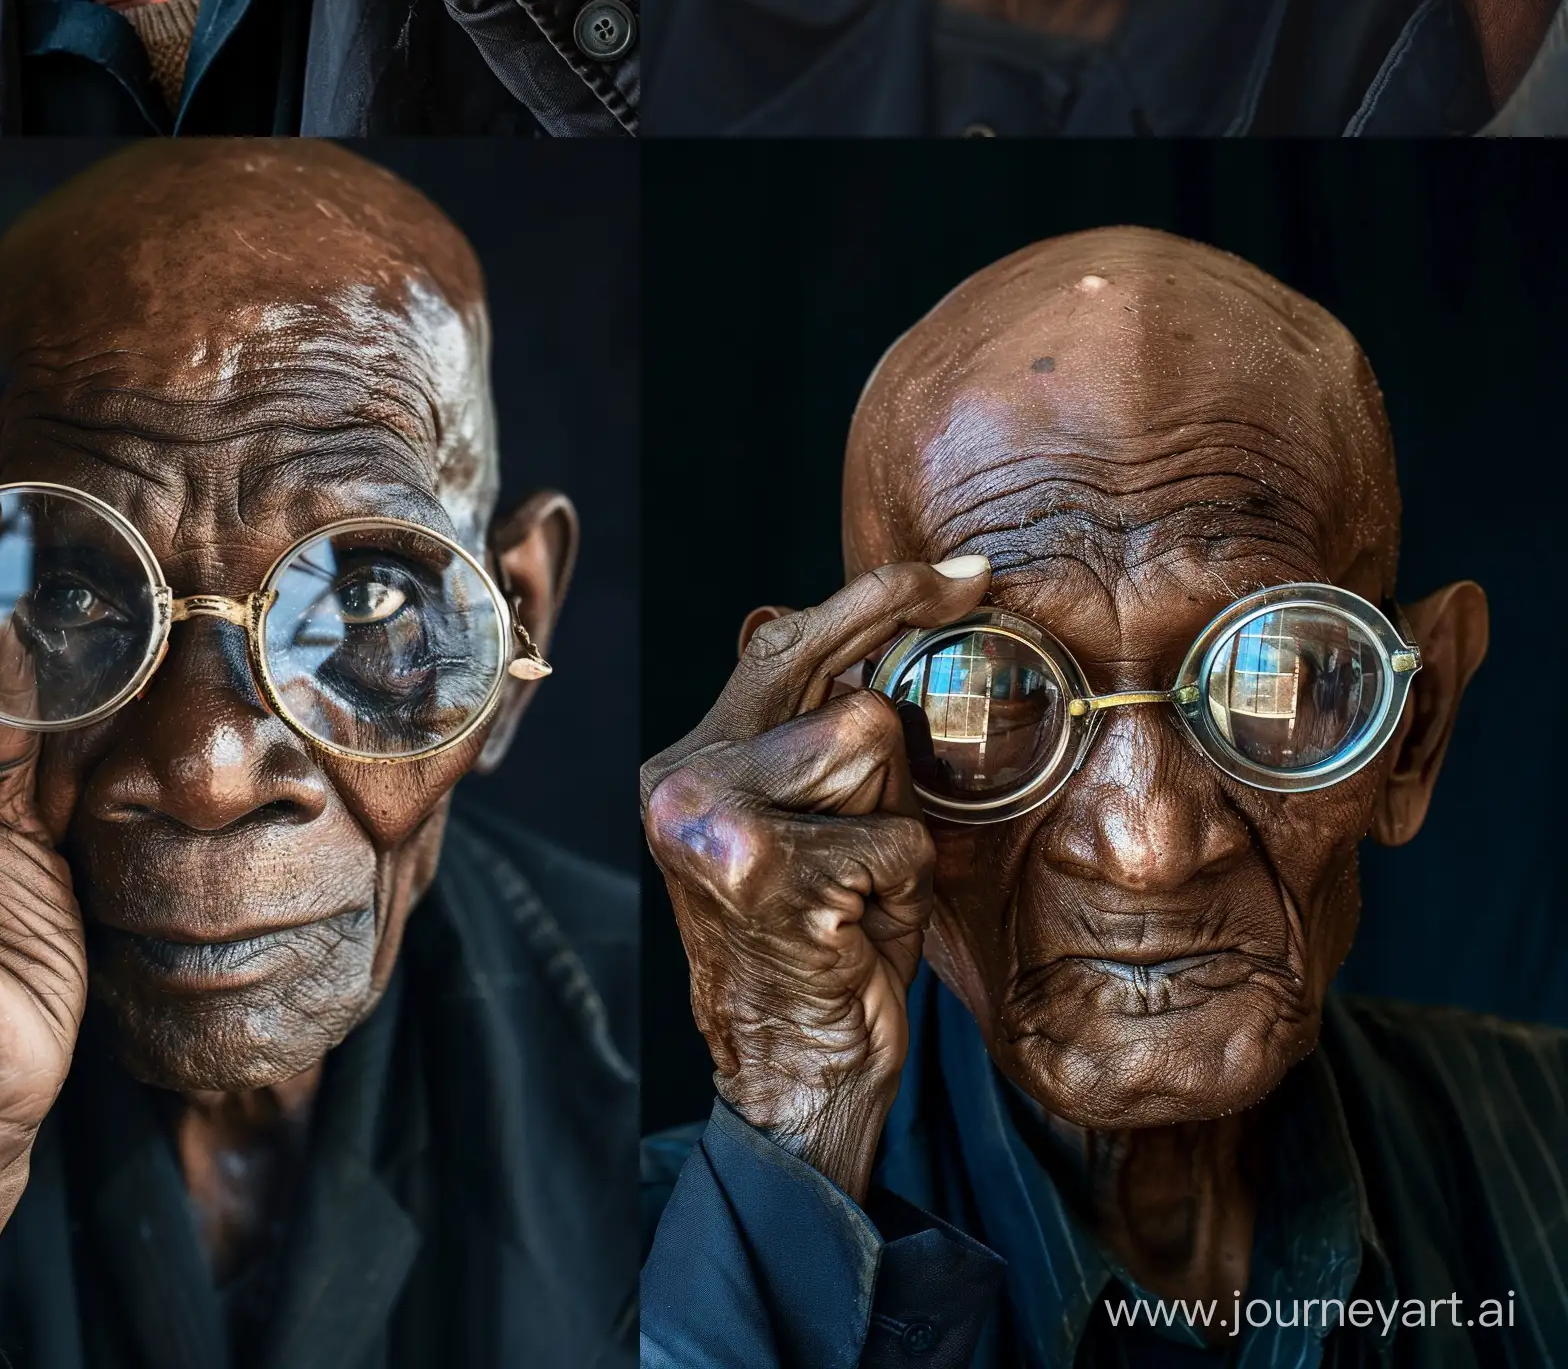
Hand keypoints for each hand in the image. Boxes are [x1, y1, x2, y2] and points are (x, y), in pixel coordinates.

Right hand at [640, 557, 987, 1201]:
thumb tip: (886, 635)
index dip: (877, 596)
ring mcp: (714, 822)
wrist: (793, 1079)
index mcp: (695, 758)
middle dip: (897, 746)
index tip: (964, 572)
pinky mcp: (760, 872)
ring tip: (860, 888)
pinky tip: (861, 929)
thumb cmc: (824, 945)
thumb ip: (827, 735)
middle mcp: (686, 778)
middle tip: (900, 788)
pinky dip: (900, 887)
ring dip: (895, 826)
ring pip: (870, 745)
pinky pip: (891, 838)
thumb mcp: (819, 823)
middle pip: (844, 694)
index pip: (782, 639)